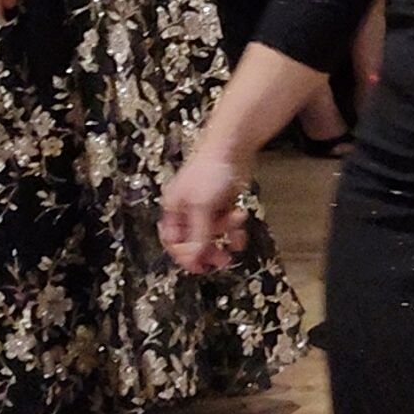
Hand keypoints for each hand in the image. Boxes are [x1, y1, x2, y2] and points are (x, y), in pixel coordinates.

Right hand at [159, 153, 249, 275]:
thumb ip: (199, 233)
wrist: (232, 147)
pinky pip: (227, 226)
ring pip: (213, 234)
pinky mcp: (224, 204)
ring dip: (224, 238)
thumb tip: (194, 258)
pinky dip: (234, 231)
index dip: (184, 255)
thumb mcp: (202, 207)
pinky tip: (240, 236)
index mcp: (173, 210)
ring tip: (237, 242)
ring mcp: (206, 208)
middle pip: (193, 240)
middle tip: (221, 261)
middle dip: (207, 251)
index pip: (172, 241)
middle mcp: (187, 211)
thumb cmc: (209, 173)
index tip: (199, 266)